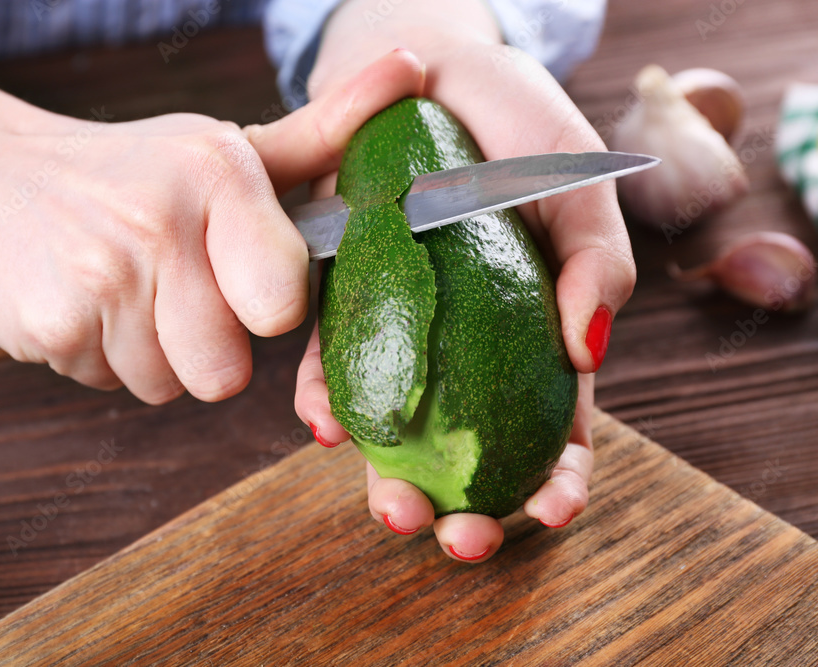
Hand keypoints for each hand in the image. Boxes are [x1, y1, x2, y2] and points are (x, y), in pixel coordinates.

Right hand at [0, 49, 423, 403]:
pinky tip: (86, 302)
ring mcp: (99, 276)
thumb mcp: (230, 148)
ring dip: (151, 351)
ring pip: (167, 385)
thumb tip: (414, 66)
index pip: (282, 302)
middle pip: (225, 372)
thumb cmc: (137, 171)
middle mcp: (160, 222)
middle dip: (207, 346)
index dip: (267, 307)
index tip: (240, 278)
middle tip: (174, 288)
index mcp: (218, 174)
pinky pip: (110, 384)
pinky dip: (101, 356)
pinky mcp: (48, 324)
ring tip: (125, 288)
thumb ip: (329, 128)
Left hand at [295, 0, 635, 560]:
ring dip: (392, 475)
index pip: (559, 422)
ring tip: (392, 508)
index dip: (563, 475)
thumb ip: (596, 264)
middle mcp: (470, 343)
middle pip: (475, 446)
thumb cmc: (514, 123)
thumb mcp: (575, 182)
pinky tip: (324, 422)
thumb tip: (590, 353)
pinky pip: (335, 361)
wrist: (419, 70)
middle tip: (459, 539)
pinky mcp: (346, 302)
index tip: (555, 509)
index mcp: (539, 329)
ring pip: (402, 424)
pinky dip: (330, 396)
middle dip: (472, 505)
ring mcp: (408, 329)